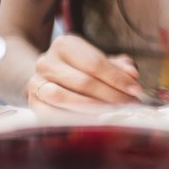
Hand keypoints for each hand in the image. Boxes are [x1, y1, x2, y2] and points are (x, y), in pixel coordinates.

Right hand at [28, 33, 143, 112]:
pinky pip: (50, 115)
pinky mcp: (32, 103)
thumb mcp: (99, 61)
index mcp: (65, 45)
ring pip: (64, 98)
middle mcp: (46, 62)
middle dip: (111, 96)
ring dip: (92, 110)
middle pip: (83, 82)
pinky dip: (72, 120)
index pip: (95, 63)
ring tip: (113, 115)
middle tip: (130, 106)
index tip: (136, 90)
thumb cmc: (81, 69)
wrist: (46, 77)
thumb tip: (132, 75)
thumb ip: (118, 66)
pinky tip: (91, 123)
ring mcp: (36, 83)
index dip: (118, 78)